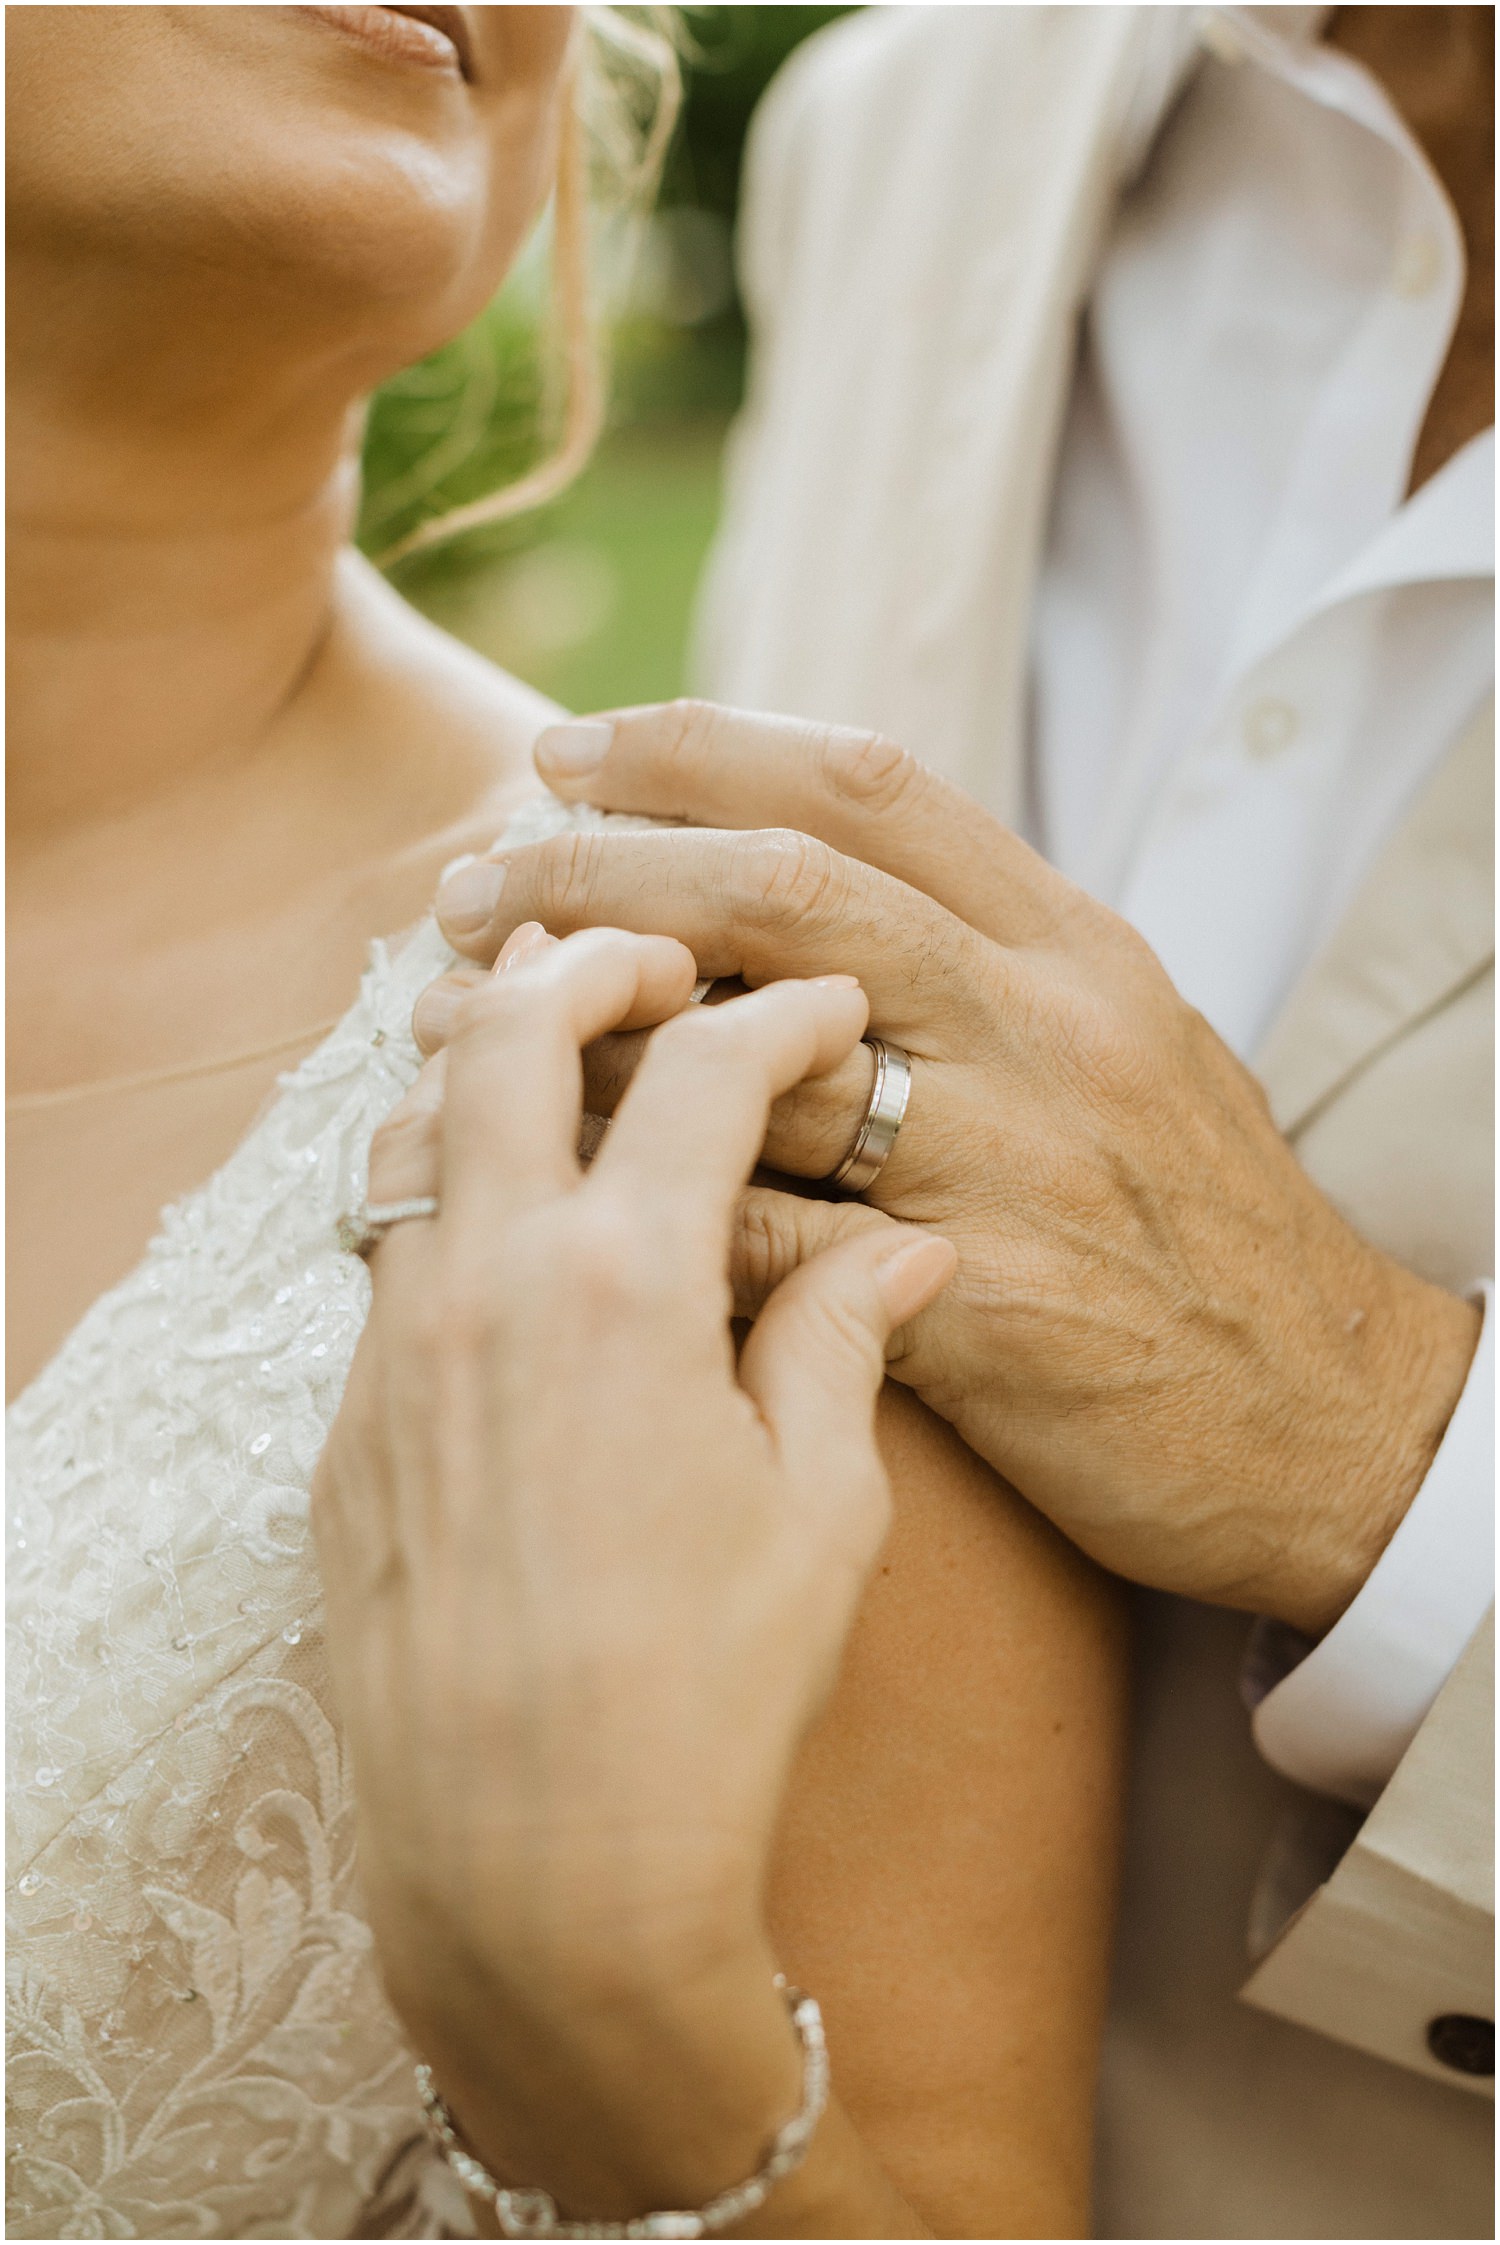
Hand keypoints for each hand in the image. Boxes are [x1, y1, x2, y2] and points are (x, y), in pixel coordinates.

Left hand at [313, 922, 954, 2221]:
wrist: (539, 1863)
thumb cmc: (708, 1694)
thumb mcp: (822, 1510)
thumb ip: (846, 1340)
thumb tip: (912, 1249)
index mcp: (628, 1285)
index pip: (703, 1070)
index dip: (779, 1011)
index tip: (823, 1007)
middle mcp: (489, 1285)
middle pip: (510, 1030)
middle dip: (593, 960)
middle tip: (667, 961)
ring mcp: (398, 1351)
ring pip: (416, 1129)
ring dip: (489, 1068)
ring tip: (564, 1066)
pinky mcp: (349, 1429)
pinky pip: (385, 1254)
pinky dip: (448, 1194)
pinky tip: (512, 1238)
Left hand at [428, 702, 1480, 1635]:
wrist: (1333, 1425)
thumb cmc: (1209, 1237)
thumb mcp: (1128, 1052)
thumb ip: (984, 968)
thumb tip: (811, 894)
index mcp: (1072, 946)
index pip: (862, 789)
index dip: (693, 751)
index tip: (562, 756)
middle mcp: (1045, 1027)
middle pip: (782, 889)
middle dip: (599, 868)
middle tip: (470, 887)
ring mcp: (1018, 1163)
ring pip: (750, 1058)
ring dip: (574, 1038)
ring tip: (443, 1026)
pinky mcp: (988, 1305)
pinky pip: (770, 1240)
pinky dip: (639, 1212)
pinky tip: (535, 1200)